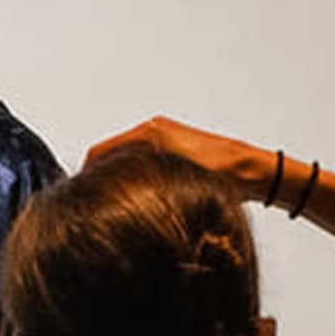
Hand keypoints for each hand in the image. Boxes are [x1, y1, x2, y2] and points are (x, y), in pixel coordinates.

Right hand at [86, 116, 279, 205]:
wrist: (256, 172)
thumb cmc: (226, 175)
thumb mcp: (178, 181)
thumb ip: (142, 184)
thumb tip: (112, 198)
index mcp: (150, 134)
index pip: (100, 152)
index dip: (84, 174)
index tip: (78, 195)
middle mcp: (155, 131)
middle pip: (109, 154)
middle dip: (98, 177)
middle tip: (91, 204)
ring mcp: (165, 137)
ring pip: (125, 159)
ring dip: (116, 177)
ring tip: (110, 203)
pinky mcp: (175, 148)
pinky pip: (141, 161)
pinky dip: (133, 176)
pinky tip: (136, 198)